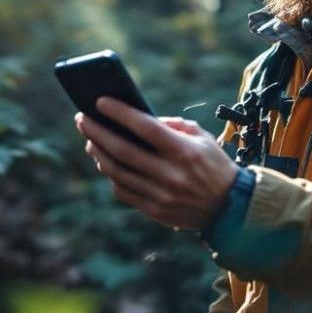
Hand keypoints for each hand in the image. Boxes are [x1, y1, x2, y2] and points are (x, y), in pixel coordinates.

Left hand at [75, 97, 239, 230]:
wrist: (229, 207)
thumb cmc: (213, 164)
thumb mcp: (202, 137)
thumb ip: (172, 125)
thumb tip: (137, 119)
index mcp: (184, 152)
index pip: (145, 127)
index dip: (120, 113)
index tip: (100, 101)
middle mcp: (170, 174)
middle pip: (123, 150)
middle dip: (98, 132)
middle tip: (82, 119)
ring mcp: (161, 195)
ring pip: (117, 172)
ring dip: (98, 153)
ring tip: (90, 139)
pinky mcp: (155, 211)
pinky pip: (123, 191)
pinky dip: (110, 174)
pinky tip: (104, 161)